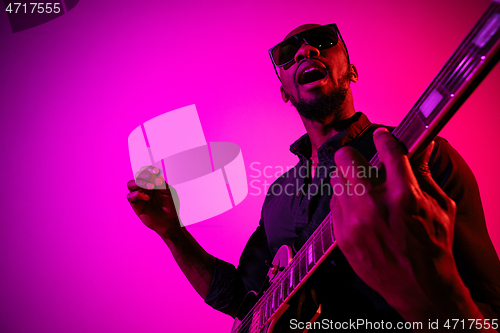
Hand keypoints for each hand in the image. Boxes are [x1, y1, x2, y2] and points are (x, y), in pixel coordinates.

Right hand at [127, 166, 181, 236]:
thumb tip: (156, 175)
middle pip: (138, 175)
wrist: (169, 221)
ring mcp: (139, 195)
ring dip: (139, 183)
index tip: (156, 171)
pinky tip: (147, 198)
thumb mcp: (168, 192)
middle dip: (145, 175)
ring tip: (150, 187)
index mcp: (153, 183)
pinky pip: (130, 196)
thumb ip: (162, 184)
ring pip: (130, 184)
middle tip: (155, 183)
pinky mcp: (136, 205)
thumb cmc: (170, 207)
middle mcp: (144, 188)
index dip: (149, 169)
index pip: (146, 171)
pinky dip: (137, 194)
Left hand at [330, 128, 468, 320]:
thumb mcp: (440, 207)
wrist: (417, 287)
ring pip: (336, 179)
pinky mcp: (341, 234)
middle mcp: (373, 203)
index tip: (382, 136)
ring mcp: (353, 220)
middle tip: (360, 161)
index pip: (387, 149)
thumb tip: (422, 147)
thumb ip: (425, 174)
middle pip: (346, 158)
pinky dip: (344, 201)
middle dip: (353, 155)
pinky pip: (334, 204)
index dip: (384, 138)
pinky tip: (357, 209)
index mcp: (403, 193)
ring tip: (360, 189)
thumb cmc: (432, 247)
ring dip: (348, 179)